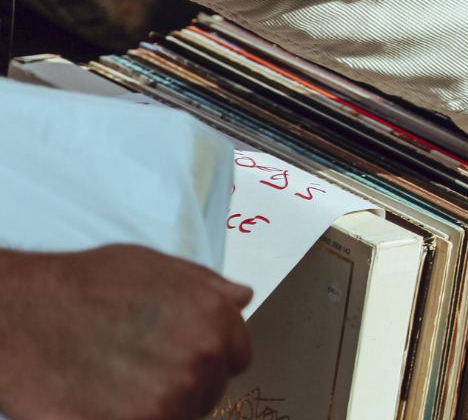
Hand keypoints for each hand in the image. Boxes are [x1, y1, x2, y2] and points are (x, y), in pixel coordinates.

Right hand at [0, 245, 253, 419]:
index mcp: (215, 318)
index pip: (238, 358)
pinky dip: (129, 418)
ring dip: (156, 407)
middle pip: (209, 391)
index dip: (207, 358)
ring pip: (182, 416)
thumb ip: (206, 287)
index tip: (175, 356)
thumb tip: (242, 299)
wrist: (21, 313)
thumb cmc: (84, 286)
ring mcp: (171, 397)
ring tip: (115, 384)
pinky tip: (104, 404)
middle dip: (181, 384)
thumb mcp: (155, 267)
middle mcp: (202, 358)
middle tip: (135, 370)